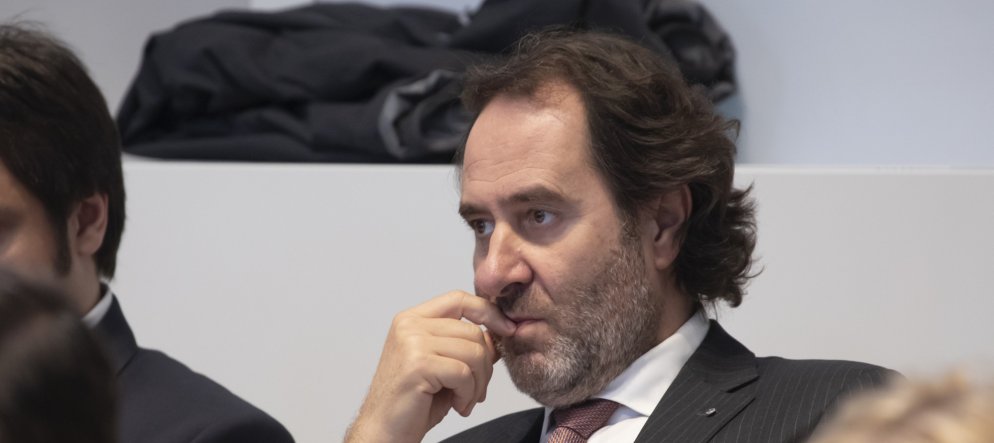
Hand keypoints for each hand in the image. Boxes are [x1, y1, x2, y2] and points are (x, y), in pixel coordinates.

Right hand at [345, 291, 515, 442]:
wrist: (384, 431)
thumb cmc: (412, 402)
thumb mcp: (444, 367)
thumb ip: (465, 346)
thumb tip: (499, 333)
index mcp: (412, 319)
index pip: (459, 299)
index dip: (488, 312)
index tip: (507, 330)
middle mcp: (409, 325)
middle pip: (472, 331)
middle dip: (485, 365)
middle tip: (476, 391)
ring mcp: (411, 342)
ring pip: (473, 351)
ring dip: (478, 383)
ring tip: (466, 400)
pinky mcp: (418, 364)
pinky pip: (464, 373)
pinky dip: (468, 393)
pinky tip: (457, 406)